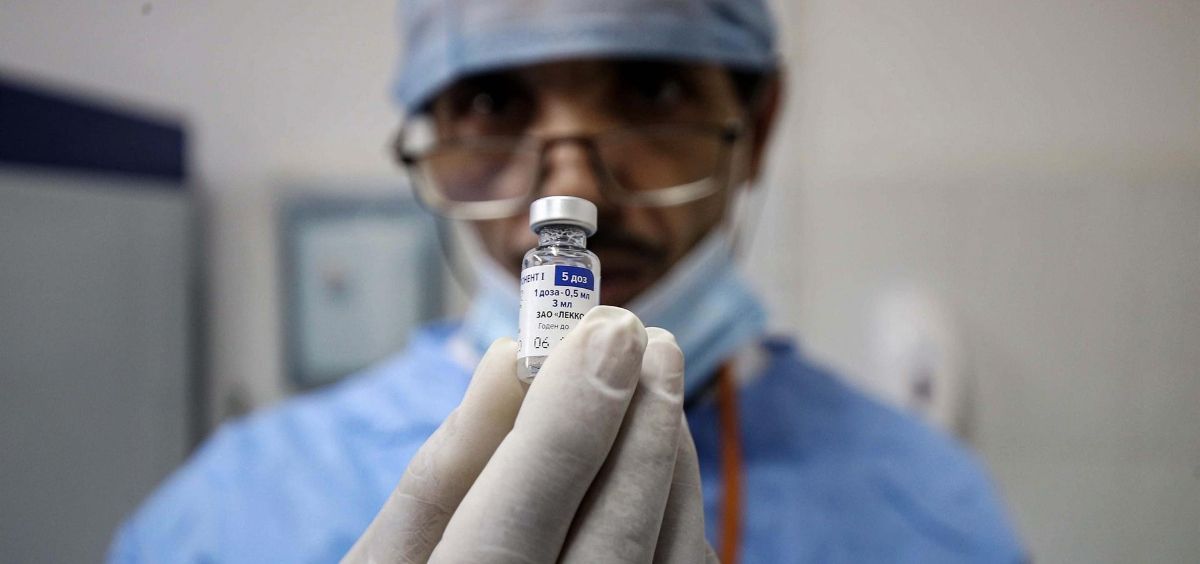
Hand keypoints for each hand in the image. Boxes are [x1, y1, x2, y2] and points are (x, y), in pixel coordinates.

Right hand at [342, 306, 715, 562]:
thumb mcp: (387, 559)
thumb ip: (443, 470)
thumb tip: (510, 364)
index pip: (514, 522)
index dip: (568, 423)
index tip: (605, 332)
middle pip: (612, 545)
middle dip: (640, 429)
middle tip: (648, 338)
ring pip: (668, 562)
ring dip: (668, 461)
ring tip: (653, 380)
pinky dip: (681, 510)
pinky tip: (658, 455)